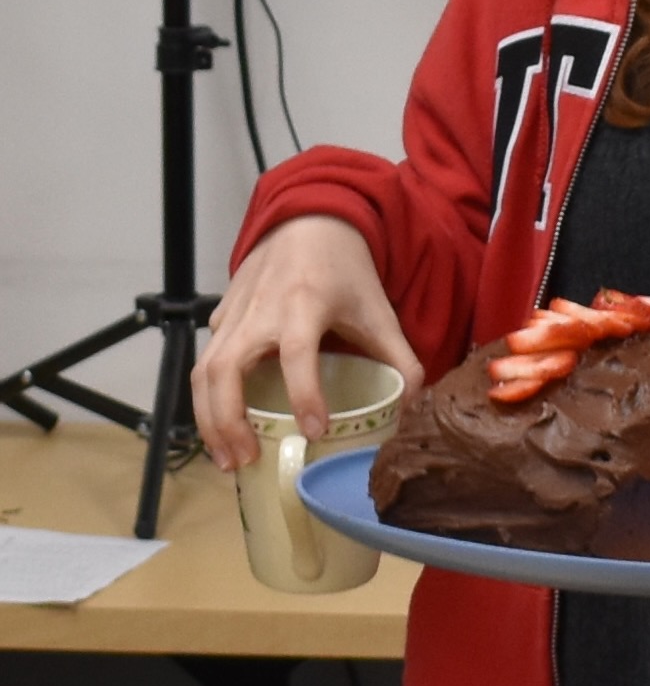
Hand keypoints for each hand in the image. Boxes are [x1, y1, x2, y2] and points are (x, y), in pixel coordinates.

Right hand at [190, 216, 423, 470]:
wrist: (308, 224)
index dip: (304, 394)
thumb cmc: (345, 270)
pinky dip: (206, 402)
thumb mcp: (378, 309)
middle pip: (226, 371)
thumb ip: (399, 357)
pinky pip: (203, 365)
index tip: (314, 430)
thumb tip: (411, 405)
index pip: (296, 353)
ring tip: (229, 459)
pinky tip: (222, 431)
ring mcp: (232, 315)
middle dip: (230, 420)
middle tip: (247, 461)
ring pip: (203, 373)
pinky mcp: (219, 319)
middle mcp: (259, 312)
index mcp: (304, 305)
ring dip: (209, 420)